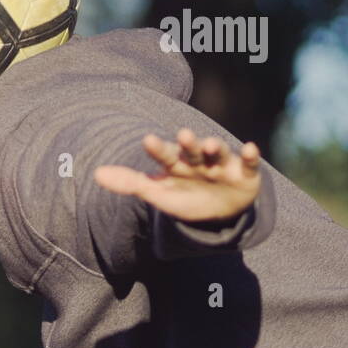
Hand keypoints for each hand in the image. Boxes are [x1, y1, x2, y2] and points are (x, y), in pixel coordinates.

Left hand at [93, 127, 261, 222]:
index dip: (158, 149)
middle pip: (192, 150)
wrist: (219, 212)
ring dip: (215, 147)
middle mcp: (199, 160)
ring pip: (218, 153)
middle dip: (188, 144)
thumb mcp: (158, 192)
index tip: (148, 140)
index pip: (164, 155)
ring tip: (210, 145)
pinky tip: (250, 148)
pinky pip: (249, 163)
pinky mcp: (245, 173)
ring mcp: (222, 165)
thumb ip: (129, 182)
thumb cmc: (185, 197)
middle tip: (183, 135)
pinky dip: (250, 157)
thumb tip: (96, 173)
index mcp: (176, 164)